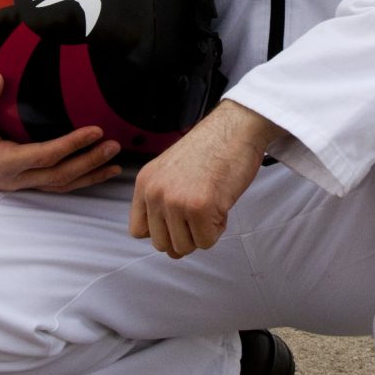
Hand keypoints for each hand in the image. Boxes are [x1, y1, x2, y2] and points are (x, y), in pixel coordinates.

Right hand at [0, 75, 122, 192]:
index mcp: (0, 161)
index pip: (44, 155)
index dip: (71, 145)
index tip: (95, 131)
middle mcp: (14, 178)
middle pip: (59, 175)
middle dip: (89, 162)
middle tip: (114, 146)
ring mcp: (20, 183)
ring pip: (60, 185)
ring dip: (89, 175)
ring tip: (116, 165)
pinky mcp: (24, 181)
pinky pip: (56, 184)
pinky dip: (79, 180)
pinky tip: (98, 173)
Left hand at [128, 101, 278, 259]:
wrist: (236, 127)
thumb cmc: (211, 148)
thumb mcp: (171, 171)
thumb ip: (163, 201)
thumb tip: (170, 246)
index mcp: (145, 183)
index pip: (138, 231)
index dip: (162, 231)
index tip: (179, 220)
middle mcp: (154, 193)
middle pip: (162, 244)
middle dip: (185, 236)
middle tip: (201, 213)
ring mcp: (175, 201)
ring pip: (183, 247)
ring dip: (202, 233)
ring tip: (212, 205)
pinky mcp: (198, 208)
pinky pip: (206, 241)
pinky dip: (218, 229)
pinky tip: (221, 204)